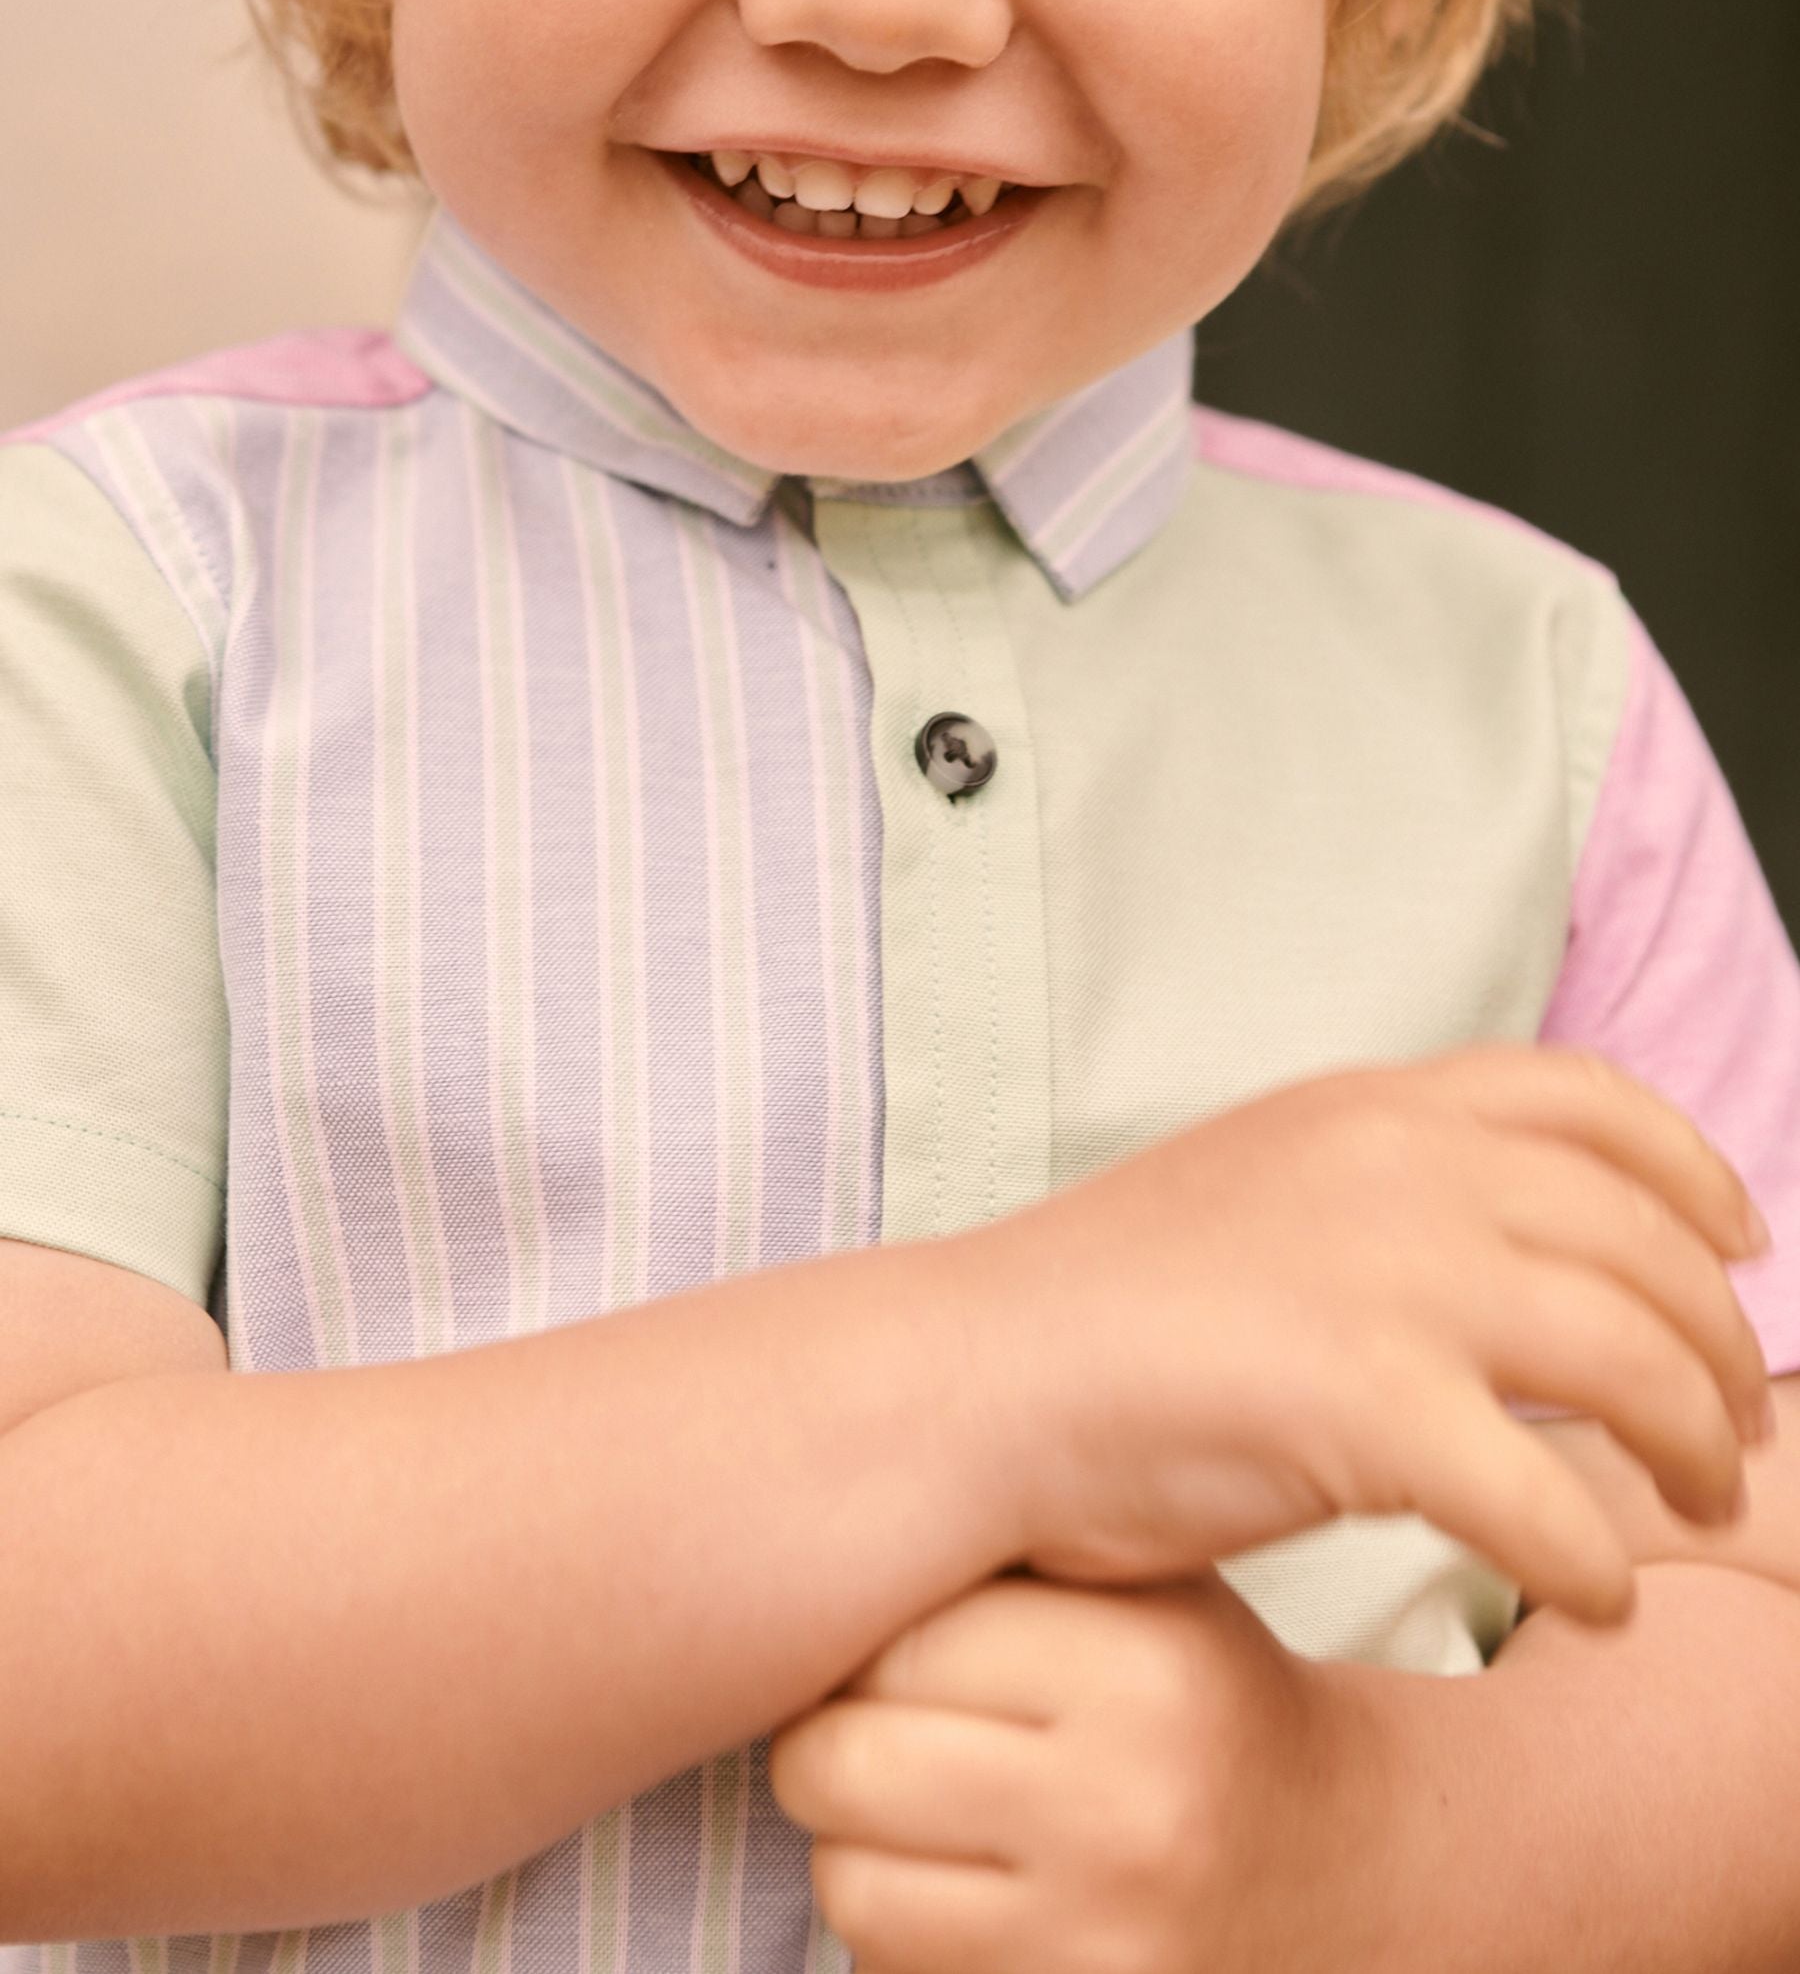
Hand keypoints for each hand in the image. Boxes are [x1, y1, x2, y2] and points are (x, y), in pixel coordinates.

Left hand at [771, 1569, 1384, 1973]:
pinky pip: (888, 1972)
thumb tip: (814, 1534)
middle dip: (826, 1738)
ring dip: (850, 1843)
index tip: (890, 1635)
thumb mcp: (1148, 1590)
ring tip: (908, 1805)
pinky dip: (894, 1927)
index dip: (870, 1634)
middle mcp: (1125, 1811)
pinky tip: (954, 1882)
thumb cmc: (1205, 1697)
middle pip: (848, 1763)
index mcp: (1147, 1670)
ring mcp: (1098, 1942)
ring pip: (848, 1883)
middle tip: (865, 1720)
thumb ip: (1012, 1552)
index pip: (905, 1639)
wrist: (1338, 1863)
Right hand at [948, 1044, 1770, 1620]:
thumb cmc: (1102, 1313)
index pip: (1589, 1099)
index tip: (1738, 1240)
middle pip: (1644, 1241)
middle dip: (1718, 1344)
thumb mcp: (1260, 1186)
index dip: (1692, 1169)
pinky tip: (1598, 1598)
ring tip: (1695, 1510)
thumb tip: (1509, 1246)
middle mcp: (1399, 1167)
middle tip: (1734, 1428)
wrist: (974, 1380)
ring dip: (1696, 1447)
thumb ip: (1381, 1189)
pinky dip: (1599, 1561)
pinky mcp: (1366, 1404)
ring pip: (1633, 1360)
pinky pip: (1551, 1499)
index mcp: (1370, 1107)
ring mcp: (1388, 1277)